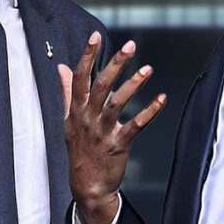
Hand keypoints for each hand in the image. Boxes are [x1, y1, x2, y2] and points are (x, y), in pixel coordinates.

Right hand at [60, 32, 165, 223]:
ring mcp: (103, 132)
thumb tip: (62, 68)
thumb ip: (67, 92)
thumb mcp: (69, 120)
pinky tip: (161, 99)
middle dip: (115, 64)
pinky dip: (149, 112)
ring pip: (118, 103)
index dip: (87, 57)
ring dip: (134, 85)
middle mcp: (88, 118)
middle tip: (130, 46)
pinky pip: (136, 125)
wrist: (87, 185)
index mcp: (76, 110)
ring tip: (148, 69)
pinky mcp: (118, 144)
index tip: (95, 38)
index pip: (79, 78)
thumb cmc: (79, 149)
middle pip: (101, 86)